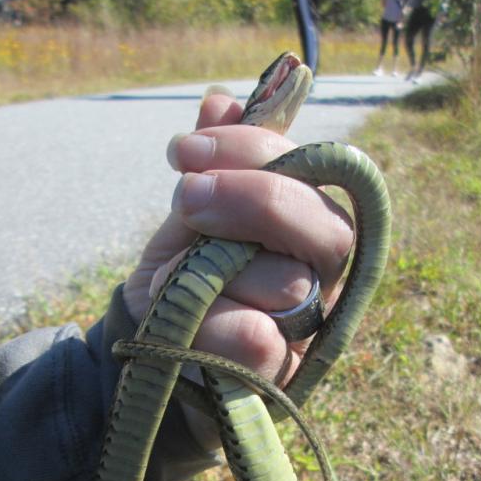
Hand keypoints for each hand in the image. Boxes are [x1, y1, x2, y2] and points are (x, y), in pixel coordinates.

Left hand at [123, 89, 353, 449]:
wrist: (157, 356)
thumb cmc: (184, 284)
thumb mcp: (190, 221)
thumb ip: (212, 168)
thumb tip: (221, 102)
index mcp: (307, 230)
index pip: (313, 173)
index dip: (253, 151)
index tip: (183, 151)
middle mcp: (323, 278)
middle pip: (323, 227)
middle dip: (251, 201)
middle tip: (186, 200)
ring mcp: (309, 332)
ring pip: (286, 283)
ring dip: (212, 273)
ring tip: (173, 285)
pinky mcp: (282, 379)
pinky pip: (256, 338)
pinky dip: (208, 325)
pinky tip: (185, 328)